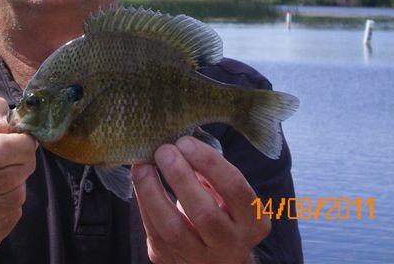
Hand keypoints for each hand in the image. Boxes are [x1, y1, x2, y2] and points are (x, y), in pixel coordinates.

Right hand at [0, 97, 37, 263]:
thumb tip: (4, 124)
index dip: (21, 144)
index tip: (27, 141)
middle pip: (9, 174)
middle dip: (26, 163)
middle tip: (23, 159)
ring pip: (15, 196)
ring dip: (19, 185)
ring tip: (4, 180)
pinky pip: (11, 218)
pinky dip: (12, 208)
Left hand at [132, 136, 269, 263]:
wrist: (214, 261)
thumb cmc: (220, 213)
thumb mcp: (227, 195)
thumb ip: (212, 173)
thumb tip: (182, 141)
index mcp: (254, 222)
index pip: (235, 188)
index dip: (209, 162)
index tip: (185, 142)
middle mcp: (231, 245)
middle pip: (204, 212)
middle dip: (180, 176)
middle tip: (163, 150)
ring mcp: (201, 258)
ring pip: (173, 228)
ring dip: (153, 191)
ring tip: (143, 165)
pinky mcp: (172, 262)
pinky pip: (154, 232)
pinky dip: (144, 203)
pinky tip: (139, 180)